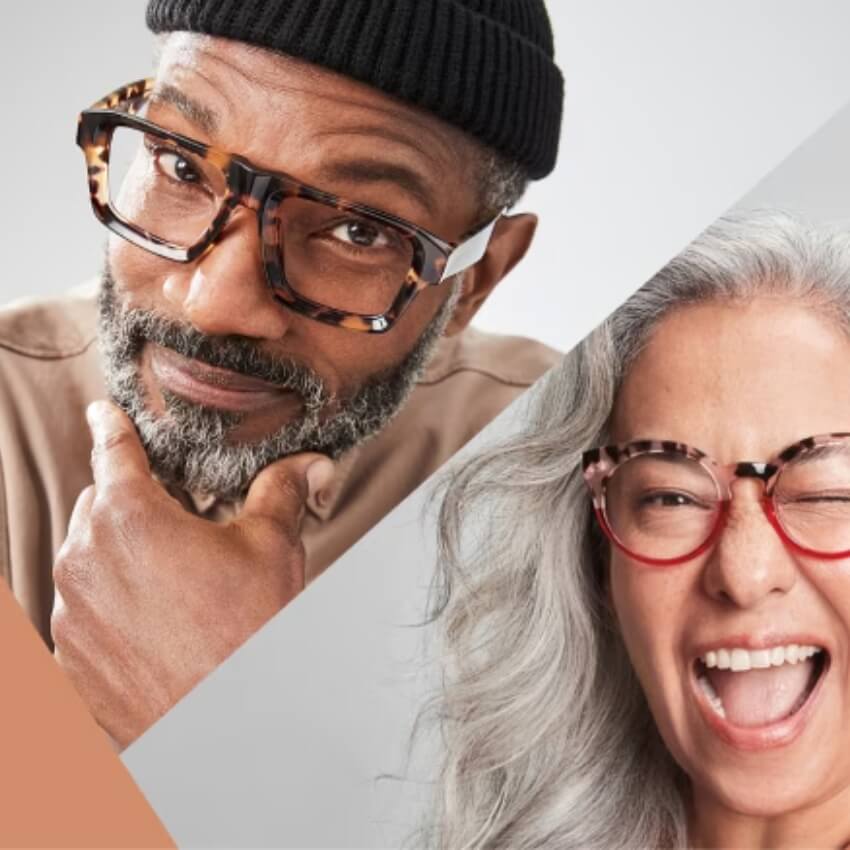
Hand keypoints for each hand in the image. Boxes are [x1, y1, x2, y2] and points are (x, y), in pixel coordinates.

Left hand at [51, 400, 333, 748]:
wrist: (227, 725)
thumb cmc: (248, 630)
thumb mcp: (273, 546)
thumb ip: (281, 490)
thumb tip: (309, 461)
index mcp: (128, 518)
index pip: (113, 452)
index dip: (110, 426)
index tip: (102, 413)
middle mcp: (84, 560)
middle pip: (98, 507)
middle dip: (129, 504)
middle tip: (177, 523)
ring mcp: (69, 615)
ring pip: (85, 560)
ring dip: (117, 557)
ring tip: (170, 581)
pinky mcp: (68, 661)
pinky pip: (80, 614)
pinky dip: (105, 607)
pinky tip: (151, 625)